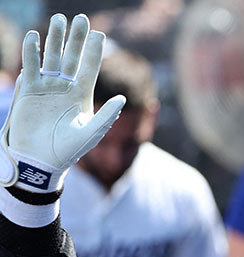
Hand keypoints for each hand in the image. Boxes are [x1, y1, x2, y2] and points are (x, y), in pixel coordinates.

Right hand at [0, 13, 124, 191]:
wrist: (40, 160)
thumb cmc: (68, 150)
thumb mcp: (91, 133)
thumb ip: (106, 116)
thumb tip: (123, 100)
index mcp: (82, 95)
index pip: (90, 67)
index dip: (94, 51)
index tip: (99, 33)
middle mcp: (65, 87)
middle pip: (72, 57)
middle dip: (76, 38)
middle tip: (80, 19)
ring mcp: (47, 87)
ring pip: (52, 57)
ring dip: (55, 39)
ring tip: (59, 19)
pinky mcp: (29, 90)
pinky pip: (31, 66)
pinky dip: (32, 51)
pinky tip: (35, 37)